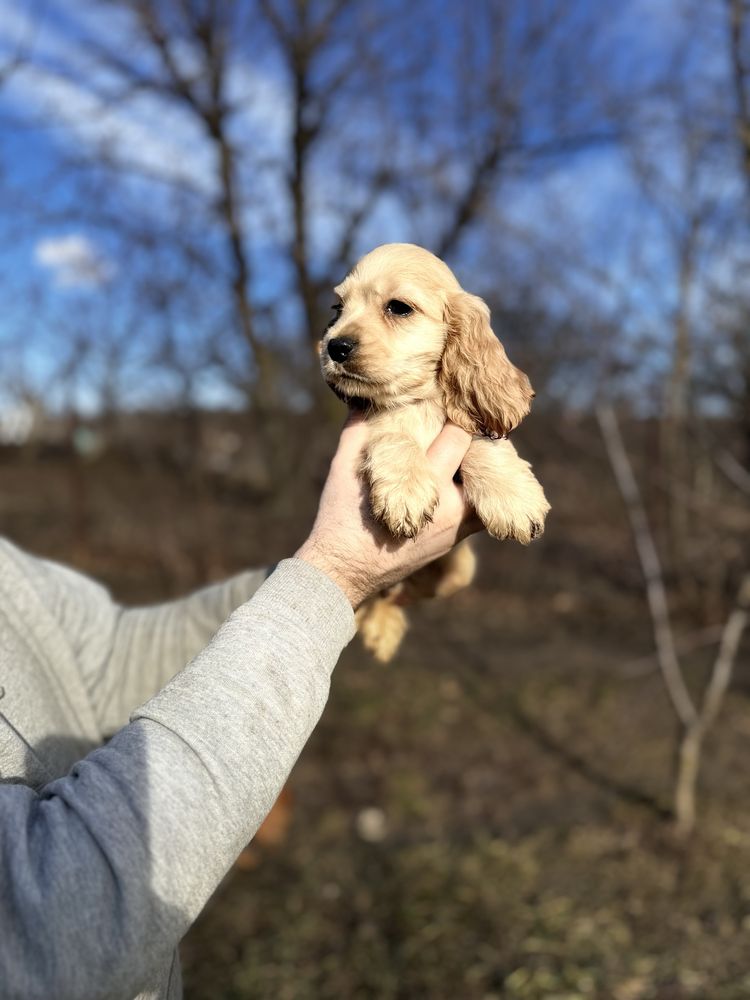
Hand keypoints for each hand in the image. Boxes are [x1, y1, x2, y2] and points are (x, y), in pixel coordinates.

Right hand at [295, 413, 480, 607]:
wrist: (343, 571)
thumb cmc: (341, 515)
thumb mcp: (344, 465)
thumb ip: (360, 425)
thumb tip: (366, 392)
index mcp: (424, 483)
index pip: (459, 435)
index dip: (455, 414)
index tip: (451, 399)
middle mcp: (449, 506)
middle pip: (478, 457)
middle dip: (470, 435)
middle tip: (464, 416)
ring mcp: (457, 527)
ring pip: (486, 483)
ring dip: (478, 463)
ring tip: (468, 445)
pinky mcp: (457, 540)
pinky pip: (480, 509)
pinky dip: (476, 489)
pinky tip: (463, 474)